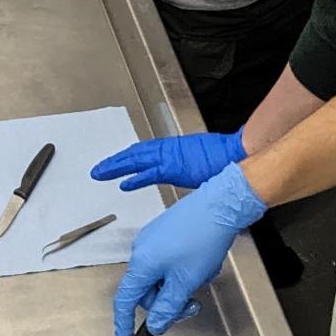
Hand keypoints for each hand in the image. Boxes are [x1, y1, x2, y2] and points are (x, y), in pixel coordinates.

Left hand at [92, 129, 247, 190]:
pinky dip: (135, 179)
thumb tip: (194, 184)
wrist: (238, 155)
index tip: (116, 166)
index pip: (144, 155)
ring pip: (136, 160)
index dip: (128, 161)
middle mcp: (169, 151)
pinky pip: (149, 173)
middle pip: (134, 155)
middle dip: (114, 163)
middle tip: (97, 170)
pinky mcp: (173, 167)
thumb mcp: (203, 166)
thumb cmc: (226, 162)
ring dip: (116, 167)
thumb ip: (193, 173)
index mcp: (174, 151)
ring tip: (100, 173)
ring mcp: (170, 157)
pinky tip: (123, 184)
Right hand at [113, 164, 267, 335]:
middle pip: (146, 291)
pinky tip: (200, 264)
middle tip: (191, 304)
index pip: (125, 302)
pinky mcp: (164, 233)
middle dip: (168, 302)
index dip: (124, 325)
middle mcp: (141, 250)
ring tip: (201, 275)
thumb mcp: (186, 281)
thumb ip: (168, 306)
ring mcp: (152, 240)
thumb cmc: (202, 237)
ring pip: (159, 277)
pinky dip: (182, 271)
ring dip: (179, 285)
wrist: (219, 205)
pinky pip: (167, 262)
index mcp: (142, 263)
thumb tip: (155, 324)